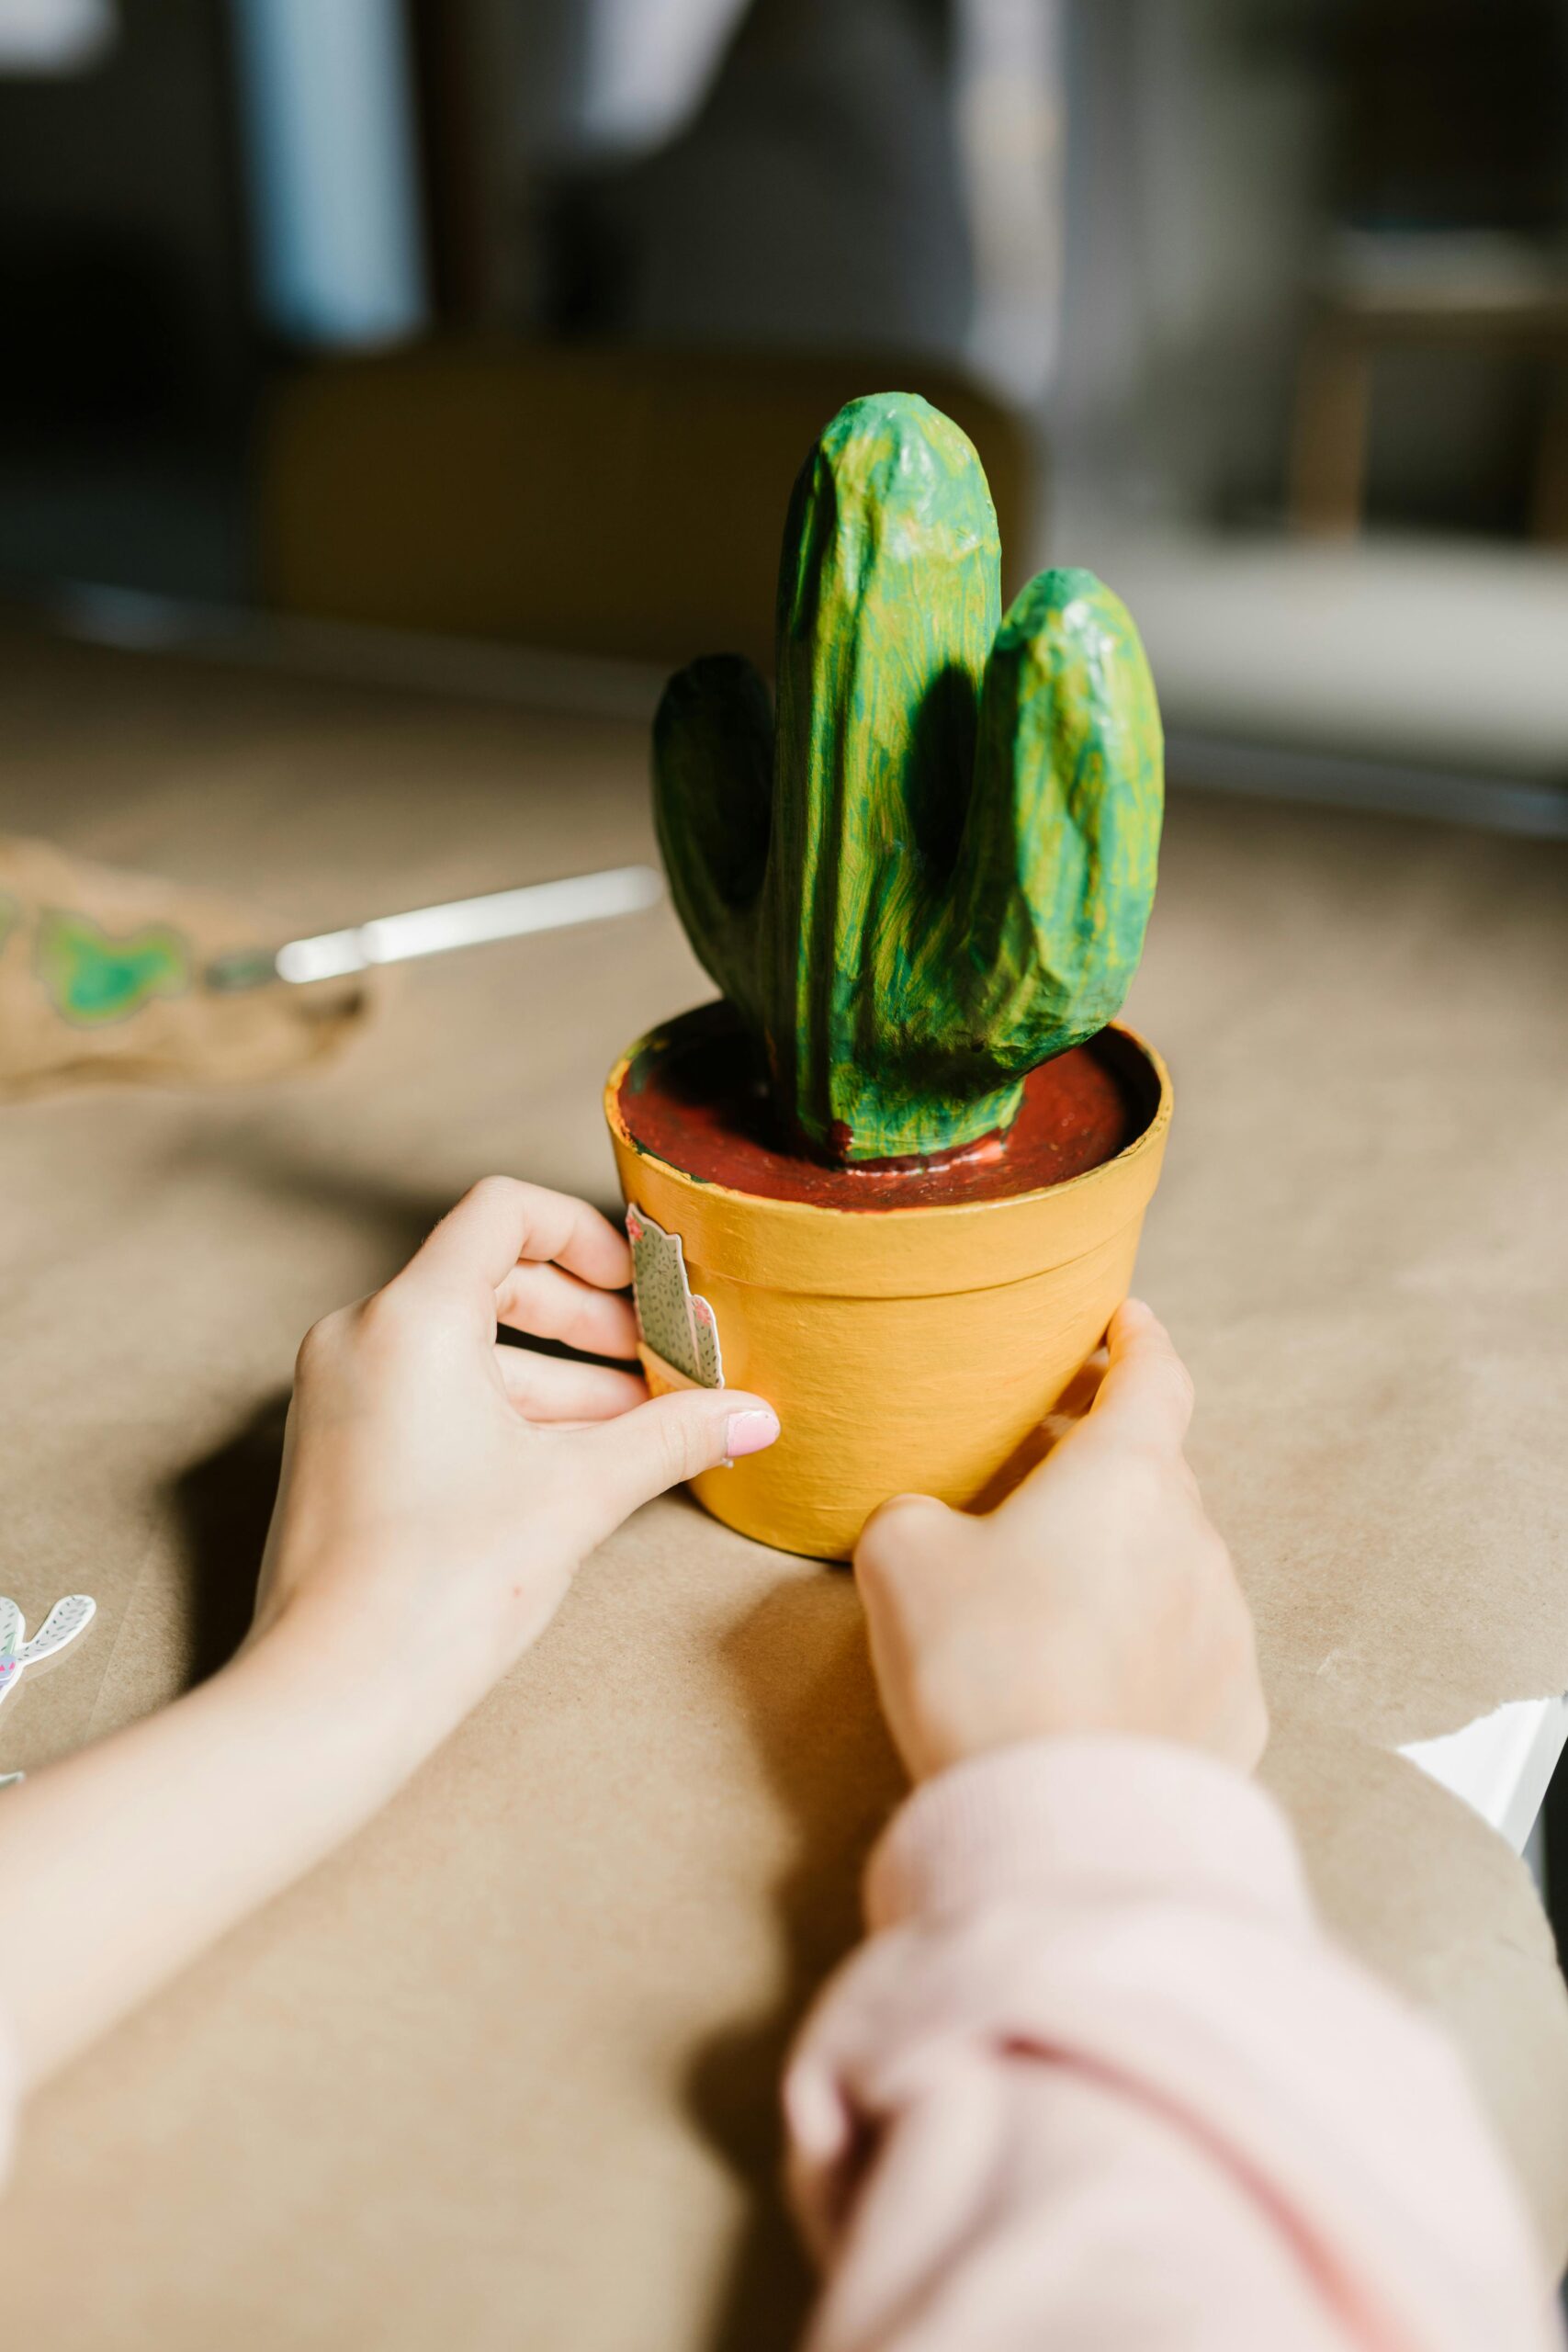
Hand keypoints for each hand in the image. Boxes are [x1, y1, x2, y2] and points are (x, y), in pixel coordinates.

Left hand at [253, 1177, 778, 1743]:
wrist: (335, 1695)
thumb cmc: (442, 1586)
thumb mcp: (579, 1495)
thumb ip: (671, 1437)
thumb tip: (754, 1415)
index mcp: (410, 1318)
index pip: (503, 1212)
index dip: (586, 1235)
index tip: (643, 1288)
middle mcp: (359, 1336)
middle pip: (490, 1277)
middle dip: (586, 1317)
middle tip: (661, 1360)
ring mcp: (339, 1394)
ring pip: (464, 1345)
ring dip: (556, 1374)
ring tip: (637, 1423)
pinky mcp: (336, 1447)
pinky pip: (430, 1393)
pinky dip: (503, 1410)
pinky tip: (572, 1461)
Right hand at [853, 1300, 1264, 1780]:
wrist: (1064, 1819)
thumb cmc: (983, 1666)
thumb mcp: (903, 1557)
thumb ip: (919, 1512)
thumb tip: (935, 1524)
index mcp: (1125, 1474)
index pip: (1154, 1375)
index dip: (1136, 1339)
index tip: (1122, 1319)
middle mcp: (1195, 1536)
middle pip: (1156, 1473)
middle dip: (1104, 1461)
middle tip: (1041, 1465)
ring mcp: (1226, 1626)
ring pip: (1172, 1564)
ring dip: (1122, 1561)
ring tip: (1049, 1597)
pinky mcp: (1238, 1711)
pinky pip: (1185, 1652)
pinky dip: (1143, 1647)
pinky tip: (1088, 1684)